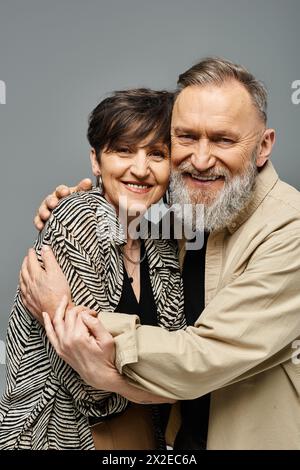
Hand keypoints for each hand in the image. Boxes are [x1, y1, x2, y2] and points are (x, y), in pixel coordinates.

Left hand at [19, 245, 71, 322]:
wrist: (56, 313)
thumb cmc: (58, 294)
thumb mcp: (57, 272)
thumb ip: (50, 259)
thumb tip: (44, 248)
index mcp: (36, 275)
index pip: (31, 261)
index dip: (31, 254)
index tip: (32, 250)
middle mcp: (30, 284)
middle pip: (25, 270)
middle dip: (26, 262)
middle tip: (27, 258)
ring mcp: (29, 294)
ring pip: (22, 281)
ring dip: (22, 273)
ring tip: (23, 269)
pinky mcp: (30, 303)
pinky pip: (22, 292)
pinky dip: (22, 286)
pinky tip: (23, 287)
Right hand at [34, 178, 92, 229]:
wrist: (79, 223)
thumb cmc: (81, 206)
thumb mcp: (84, 197)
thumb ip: (84, 189)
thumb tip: (87, 181)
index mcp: (64, 194)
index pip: (61, 190)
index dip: (62, 191)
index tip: (66, 193)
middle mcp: (54, 201)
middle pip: (50, 199)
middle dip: (51, 201)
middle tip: (54, 204)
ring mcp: (48, 210)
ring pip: (43, 209)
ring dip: (43, 211)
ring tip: (46, 216)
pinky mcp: (44, 221)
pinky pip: (39, 221)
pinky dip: (38, 223)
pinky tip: (40, 226)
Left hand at [44, 297, 175, 403]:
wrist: (99, 376)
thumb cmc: (106, 358)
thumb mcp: (107, 340)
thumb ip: (96, 324)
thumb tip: (86, 314)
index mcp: (79, 336)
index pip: (80, 315)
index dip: (88, 311)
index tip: (95, 313)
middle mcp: (67, 340)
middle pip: (69, 316)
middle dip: (78, 309)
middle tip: (87, 311)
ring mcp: (61, 345)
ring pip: (57, 321)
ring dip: (60, 309)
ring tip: (64, 300)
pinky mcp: (59, 350)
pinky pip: (50, 334)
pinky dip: (47, 323)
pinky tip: (45, 314)